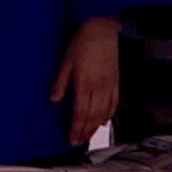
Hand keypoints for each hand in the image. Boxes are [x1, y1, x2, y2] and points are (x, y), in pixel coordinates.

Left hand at [55, 21, 120, 143]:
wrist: (102, 29)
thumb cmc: (82, 43)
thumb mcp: (66, 61)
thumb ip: (61, 82)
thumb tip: (54, 99)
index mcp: (85, 84)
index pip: (80, 113)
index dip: (76, 128)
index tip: (72, 139)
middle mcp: (99, 88)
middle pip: (92, 116)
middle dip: (85, 132)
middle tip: (78, 142)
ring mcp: (109, 85)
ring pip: (104, 113)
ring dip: (95, 127)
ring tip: (88, 136)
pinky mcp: (116, 81)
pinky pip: (114, 103)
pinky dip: (109, 115)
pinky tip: (103, 121)